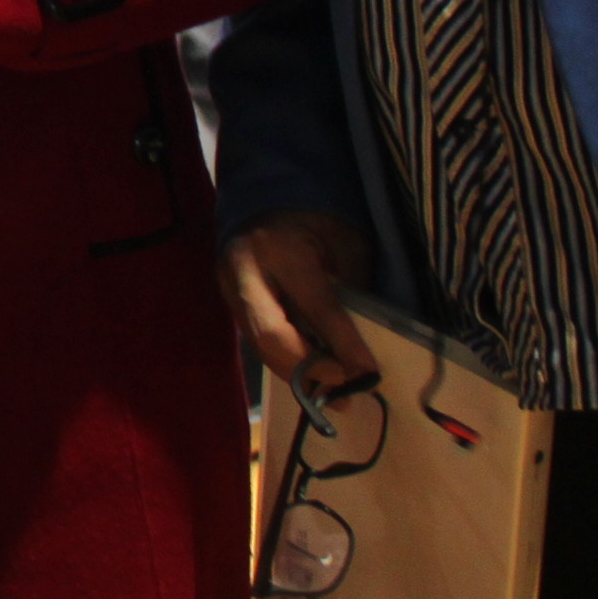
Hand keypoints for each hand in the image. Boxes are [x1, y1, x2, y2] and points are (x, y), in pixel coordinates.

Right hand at [222, 207, 379, 391]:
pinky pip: (259, 341)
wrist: (270, 202)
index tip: (368, 372)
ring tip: (334, 396)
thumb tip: (362, 352)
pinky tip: (312, 377)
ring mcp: (229, 289)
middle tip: (344, 389)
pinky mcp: (231, 304)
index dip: (343, 344)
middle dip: (310, 369)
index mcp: (278, 248)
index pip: (314, 306)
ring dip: (298, 374)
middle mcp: (244, 271)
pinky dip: (287, 362)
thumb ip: (351, 294)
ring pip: (261, 345)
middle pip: (271, 335)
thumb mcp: (344, 247)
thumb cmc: (317, 221)